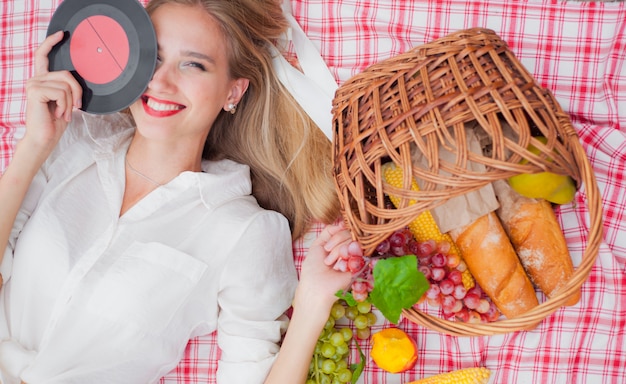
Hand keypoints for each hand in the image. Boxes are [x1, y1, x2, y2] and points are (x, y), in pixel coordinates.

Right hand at [23, 31, 81, 154]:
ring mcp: (33, 84)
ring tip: (65, 113)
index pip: (43, 56)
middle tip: (77, 107)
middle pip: (66, 74)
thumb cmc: (55, 122)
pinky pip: (62, 92)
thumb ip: (68, 88)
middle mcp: (35, 79)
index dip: (51, 43)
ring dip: (71, 101)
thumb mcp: (66, 102)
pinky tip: (60, 114)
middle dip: (78, 91)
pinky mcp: (35, 91)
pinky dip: (66, 105)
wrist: (44, 139)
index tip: (62, 34)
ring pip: (66, 84)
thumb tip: (78, 79)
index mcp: (42, 80)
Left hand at [295, 222, 362, 311]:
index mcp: (339, 245)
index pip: (344, 230)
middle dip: (335, 243)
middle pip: (349, 234)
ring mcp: (356, 257)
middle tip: (327, 259)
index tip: (327, 247)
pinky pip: (358, 252)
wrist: (316, 287)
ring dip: (338, 252)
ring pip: (352, 241)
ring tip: (332, 265)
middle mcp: (349, 250)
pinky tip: (340, 268)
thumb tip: (343, 223)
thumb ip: (329, 232)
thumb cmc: (313, 269)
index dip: (336, 233)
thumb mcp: (317, 246)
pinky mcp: (361, 265)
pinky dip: (345, 258)